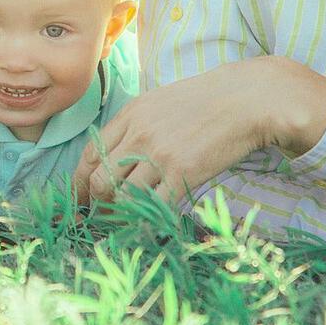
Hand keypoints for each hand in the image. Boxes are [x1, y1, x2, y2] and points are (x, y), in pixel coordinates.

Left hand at [75, 57, 325, 204]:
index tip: (81, 199)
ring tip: (124, 224)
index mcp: (130, 115)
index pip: (91, 154)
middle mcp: (138, 134)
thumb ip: (136, 125)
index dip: (80, 182)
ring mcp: (159, 154)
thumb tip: (118, 156)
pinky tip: (149, 225)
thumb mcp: (160, 102)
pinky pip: (153, 205)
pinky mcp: (183, 172)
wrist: (245, 99)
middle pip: (100, 179)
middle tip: (99, 218)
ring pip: (122, 196)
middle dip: (95, 204)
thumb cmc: (205, 100)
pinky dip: (147, 220)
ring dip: (119, 215)